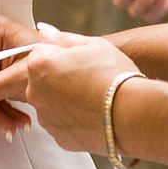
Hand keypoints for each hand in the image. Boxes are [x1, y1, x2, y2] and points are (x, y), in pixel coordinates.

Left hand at [25, 29, 140, 153]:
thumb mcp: (93, 44)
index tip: (79, 61)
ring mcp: (45, 116)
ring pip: (51, 102)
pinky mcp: (58, 136)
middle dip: (60, 78)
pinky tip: (92, 113)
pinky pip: (62, 123)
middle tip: (88, 79)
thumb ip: (63, 38)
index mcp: (39, 64)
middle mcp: (35, 92)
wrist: (132, 114)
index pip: (41, 53)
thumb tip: (46, 32)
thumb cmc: (115, 77)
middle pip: (42, 79)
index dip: (62, 55)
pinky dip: (73, 119)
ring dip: (65, 99)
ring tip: (92, 97)